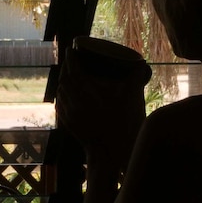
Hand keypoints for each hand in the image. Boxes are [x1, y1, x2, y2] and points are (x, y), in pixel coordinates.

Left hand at [56, 47, 148, 171]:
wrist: (112, 152)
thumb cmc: (123, 124)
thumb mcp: (131, 98)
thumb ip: (135, 78)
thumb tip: (140, 63)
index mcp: (87, 92)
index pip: (73, 70)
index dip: (71, 58)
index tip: (70, 50)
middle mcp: (75, 101)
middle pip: (64, 80)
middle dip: (66, 69)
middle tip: (71, 61)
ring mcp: (70, 114)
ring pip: (60, 92)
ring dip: (63, 82)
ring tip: (69, 77)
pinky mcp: (69, 124)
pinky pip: (61, 106)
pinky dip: (62, 97)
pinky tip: (67, 95)